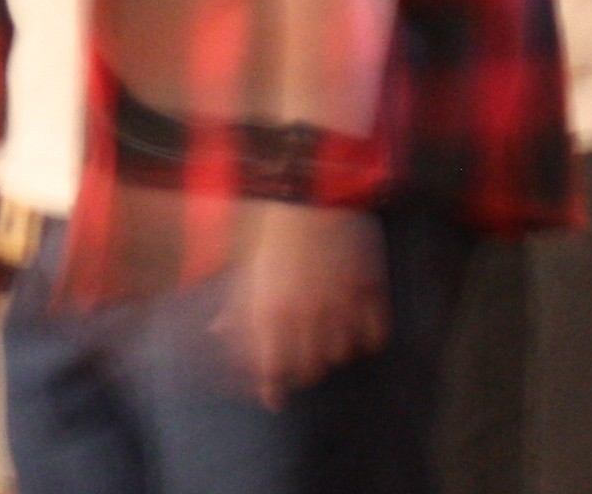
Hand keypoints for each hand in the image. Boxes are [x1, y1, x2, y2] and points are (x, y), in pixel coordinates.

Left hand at [216, 200, 385, 405]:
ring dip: (331, 352)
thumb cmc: (270, 228)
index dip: (271, 386)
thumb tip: (217, 332)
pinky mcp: (370, 294)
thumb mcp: (243, 266)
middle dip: (301, 370)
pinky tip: (355, 329)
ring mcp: (341, 307)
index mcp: (270, 310)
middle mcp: (306, 316)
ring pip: (341, 355)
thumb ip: (236, 305)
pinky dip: (365, 338)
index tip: (272, 400)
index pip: (272, 366)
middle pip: (309, 368)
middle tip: (298, 362)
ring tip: (323, 339)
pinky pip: (374, 335)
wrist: (311, 193)